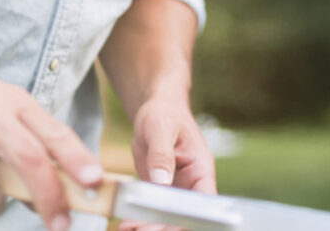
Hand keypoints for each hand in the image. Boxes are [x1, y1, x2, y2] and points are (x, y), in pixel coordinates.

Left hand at [117, 95, 214, 230]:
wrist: (156, 111)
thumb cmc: (165, 114)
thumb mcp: (161, 128)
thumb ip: (162, 155)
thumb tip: (162, 180)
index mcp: (201, 169)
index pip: (203, 202)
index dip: (190, 218)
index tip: (171, 227)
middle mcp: (191, 183)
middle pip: (184, 215)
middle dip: (164, 227)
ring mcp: (175, 189)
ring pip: (167, 217)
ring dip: (150, 226)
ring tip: (128, 228)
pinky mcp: (159, 191)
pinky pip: (152, 211)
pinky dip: (141, 220)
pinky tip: (126, 224)